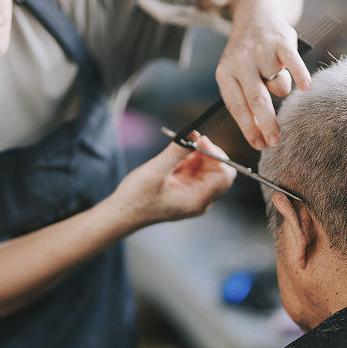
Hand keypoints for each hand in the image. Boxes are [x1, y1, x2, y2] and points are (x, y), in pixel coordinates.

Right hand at [110, 136, 236, 229]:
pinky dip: (191, 159)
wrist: (121, 214)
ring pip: (210, 169)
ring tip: (180, 146)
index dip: (216, 154)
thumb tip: (192, 133)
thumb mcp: (154, 172)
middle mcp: (200, 199)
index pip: (224, 174)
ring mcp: (194, 195)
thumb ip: (175, 153)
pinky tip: (176, 155)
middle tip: (192, 139)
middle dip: (209, 153)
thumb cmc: (136, 198)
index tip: (199, 139)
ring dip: (199, 154)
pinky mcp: (185, 190)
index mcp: (198, 199)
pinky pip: (197, 170)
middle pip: (221, 171)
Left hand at [215, 0, 310, 149]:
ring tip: (278, 76)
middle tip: (275, 142)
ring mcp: (261, 51)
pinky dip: (300, 75)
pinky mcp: (281, 40)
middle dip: (267, 124)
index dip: (249, 128)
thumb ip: (245, 99)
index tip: (259, 145)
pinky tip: (306, 87)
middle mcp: (240, 62)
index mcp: (225, 74)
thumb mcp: (236, 74)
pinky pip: (293, 63)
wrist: (255, 14)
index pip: (237, 106)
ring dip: (281, 89)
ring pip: (277, 84)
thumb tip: (260, 131)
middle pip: (256, 100)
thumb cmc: (248, 55)